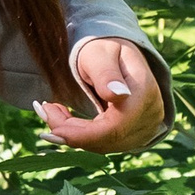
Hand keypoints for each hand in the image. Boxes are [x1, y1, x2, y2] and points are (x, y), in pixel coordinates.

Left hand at [39, 35, 165, 156]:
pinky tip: (65, 121)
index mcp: (143, 93)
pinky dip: (82, 136)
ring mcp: (146, 127)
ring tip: (52, 110)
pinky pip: (106, 144)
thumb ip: (106, 74)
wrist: (119, 54)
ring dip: (73, 134)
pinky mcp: (136, 134)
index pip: (114, 128)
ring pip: (104, 145)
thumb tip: (117, 95)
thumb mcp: (99, 54)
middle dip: (70, 132)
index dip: (82, 134)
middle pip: (107, 140)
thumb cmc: (105, 49)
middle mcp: (150, 115)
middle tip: (44, 109)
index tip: (52, 126)